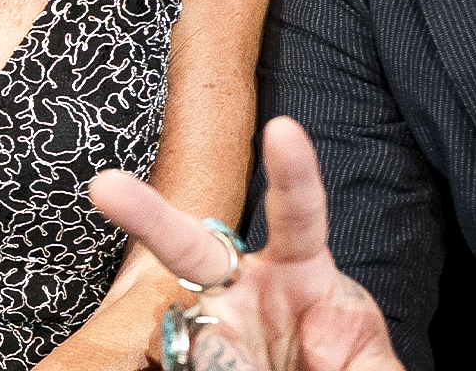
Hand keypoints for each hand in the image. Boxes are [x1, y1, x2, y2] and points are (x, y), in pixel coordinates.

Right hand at [90, 117, 400, 370]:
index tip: (282, 129)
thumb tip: (298, 353)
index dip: (291, 172)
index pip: (297, 211)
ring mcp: (212, 326)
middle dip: (146, 215)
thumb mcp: (370, 359)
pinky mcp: (192, 360)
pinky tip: (234, 367)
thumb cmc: (345, 362)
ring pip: (184, 326)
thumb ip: (357, 361)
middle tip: (106, 187)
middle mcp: (243, 287)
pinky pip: (186, 362)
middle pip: (188, 245)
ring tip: (243, 365)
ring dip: (214, 354)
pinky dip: (207, 367)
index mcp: (299, 269)